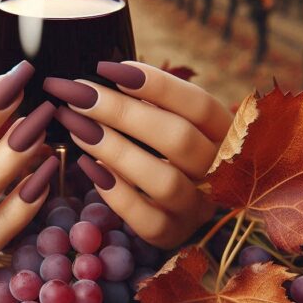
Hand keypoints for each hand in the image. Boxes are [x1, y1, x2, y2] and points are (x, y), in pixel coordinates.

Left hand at [44, 61, 230, 247]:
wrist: (181, 210)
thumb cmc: (169, 152)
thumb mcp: (171, 123)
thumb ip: (149, 103)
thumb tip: (101, 76)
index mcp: (226, 135)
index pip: (199, 105)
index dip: (157, 84)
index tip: (108, 68)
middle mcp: (220, 172)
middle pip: (178, 138)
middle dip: (122, 111)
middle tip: (77, 93)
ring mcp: (198, 207)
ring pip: (163, 180)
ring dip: (115, 149)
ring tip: (76, 125)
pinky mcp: (173, 234)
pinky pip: (145, 218)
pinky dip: (115, 192)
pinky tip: (87, 165)